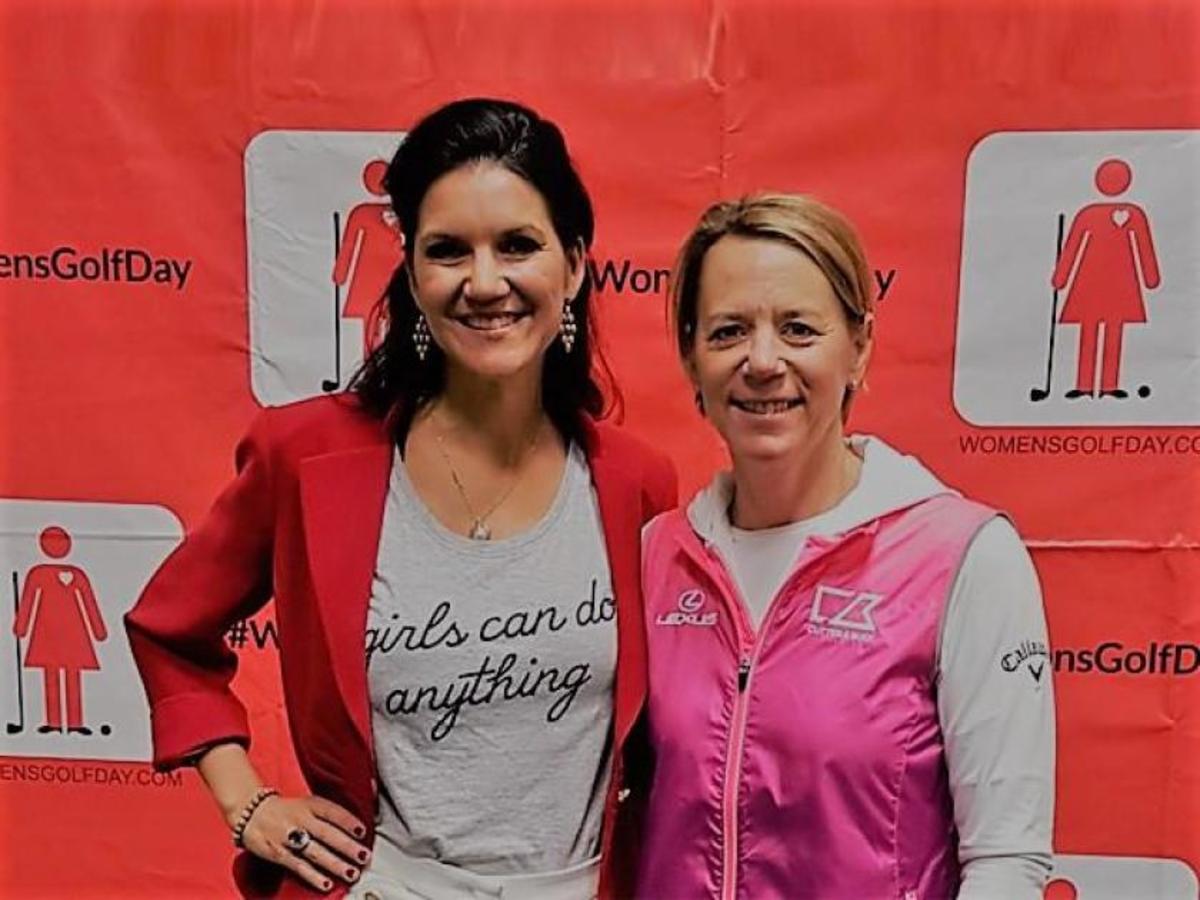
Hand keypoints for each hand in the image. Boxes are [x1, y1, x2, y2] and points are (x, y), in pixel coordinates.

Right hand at [238, 794, 370, 892]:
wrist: (252, 813)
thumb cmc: (287, 810)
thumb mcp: (309, 802)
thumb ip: (331, 811)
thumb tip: (362, 810)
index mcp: (310, 804)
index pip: (332, 812)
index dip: (348, 821)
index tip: (362, 831)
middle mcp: (301, 820)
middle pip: (327, 834)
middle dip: (347, 847)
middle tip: (364, 856)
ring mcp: (289, 838)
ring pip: (315, 852)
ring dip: (335, 864)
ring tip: (351, 873)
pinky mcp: (279, 854)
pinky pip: (298, 867)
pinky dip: (313, 876)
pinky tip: (326, 884)